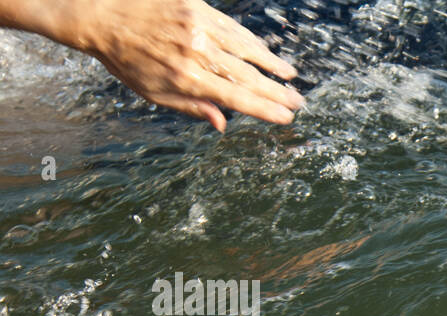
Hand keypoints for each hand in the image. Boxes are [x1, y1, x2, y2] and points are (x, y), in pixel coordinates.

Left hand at [39, 0, 304, 131]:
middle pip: (248, 76)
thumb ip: (191, 107)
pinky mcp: (196, 7)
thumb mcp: (153, 92)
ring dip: (272, 64)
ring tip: (290, 76)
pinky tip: (265, 51)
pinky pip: (232, 27)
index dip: (265, 110)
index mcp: (186, 79)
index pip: (236, 98)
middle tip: (298, 102)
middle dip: (277, 92)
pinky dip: (252, 41)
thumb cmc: (124, 58)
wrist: (99, 13)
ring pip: (246, 49)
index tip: (286, 118)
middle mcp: (196, 53)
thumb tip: (222, 125)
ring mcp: (198, 27)